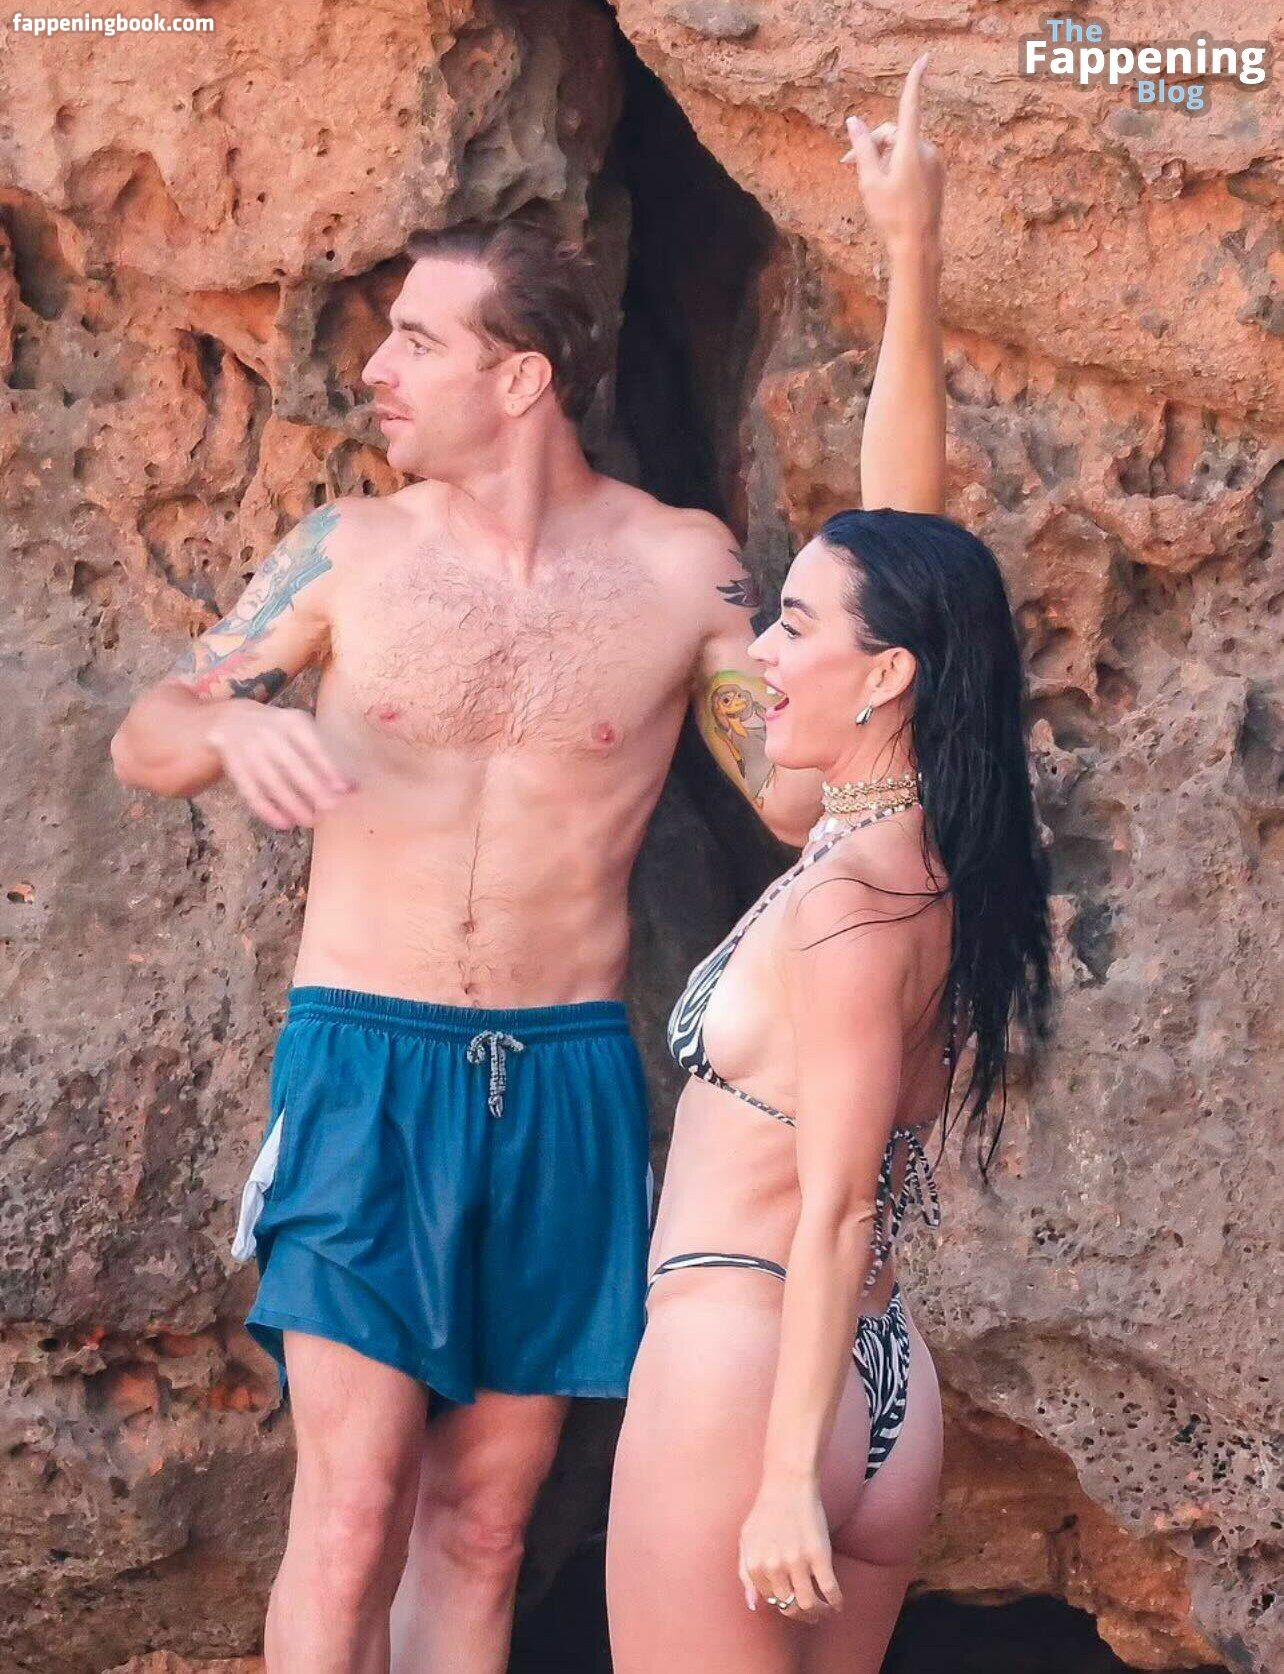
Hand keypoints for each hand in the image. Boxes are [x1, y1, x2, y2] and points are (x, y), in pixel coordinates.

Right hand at [205, 701, 355, 829]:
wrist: (230, 720)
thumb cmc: (279, 731)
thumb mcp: (301, 733)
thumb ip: (326, 758)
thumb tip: (355, 788)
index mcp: (292, 723)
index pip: (313, 747)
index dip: (328, 768)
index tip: (343, 789)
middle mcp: (269, 734)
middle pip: (292, 765)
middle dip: (312, 789)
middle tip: (329, 808)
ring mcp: (249, 751)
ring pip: (272, 781)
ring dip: (291, 804)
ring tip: (309, 821)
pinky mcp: (235, 768)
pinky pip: (251, 792)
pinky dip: (267, 810)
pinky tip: (283, 823)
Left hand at [738, 1473, 842, 1626]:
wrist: (789, 1483)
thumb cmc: (767, 1511)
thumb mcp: (746, 1540)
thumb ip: (745, 1573)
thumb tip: (753, 1605)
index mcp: (755, 1565)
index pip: (771, 1600)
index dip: (783, 1604)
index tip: (793, 1603)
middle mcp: (774, 1567)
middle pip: (790, 1607)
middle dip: (801, 1614)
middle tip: (811, 1613)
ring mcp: (797, 1561)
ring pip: (810, 1604)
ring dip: (819, 1613)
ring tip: (824, 1609)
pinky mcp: (819, 1554)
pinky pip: (830, 1589)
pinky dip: (836, 1602)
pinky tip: (838, 1603)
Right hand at [842, 53, 942, 250]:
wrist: (918, 245)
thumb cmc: (891, 215)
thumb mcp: (869, 181)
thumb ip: (862, 148)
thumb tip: (853, 121)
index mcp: (910, 148)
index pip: (910, 106)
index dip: (915, 81)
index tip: (924, 60)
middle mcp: (926, 150)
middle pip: (895, 133)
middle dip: (872, 144)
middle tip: (847, 165)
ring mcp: (934, 162)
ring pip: (903, 147)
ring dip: (883, 158)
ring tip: (867, 183)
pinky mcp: (937, 174)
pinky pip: (914, 159)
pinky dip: (897, 165)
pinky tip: (886, 188)